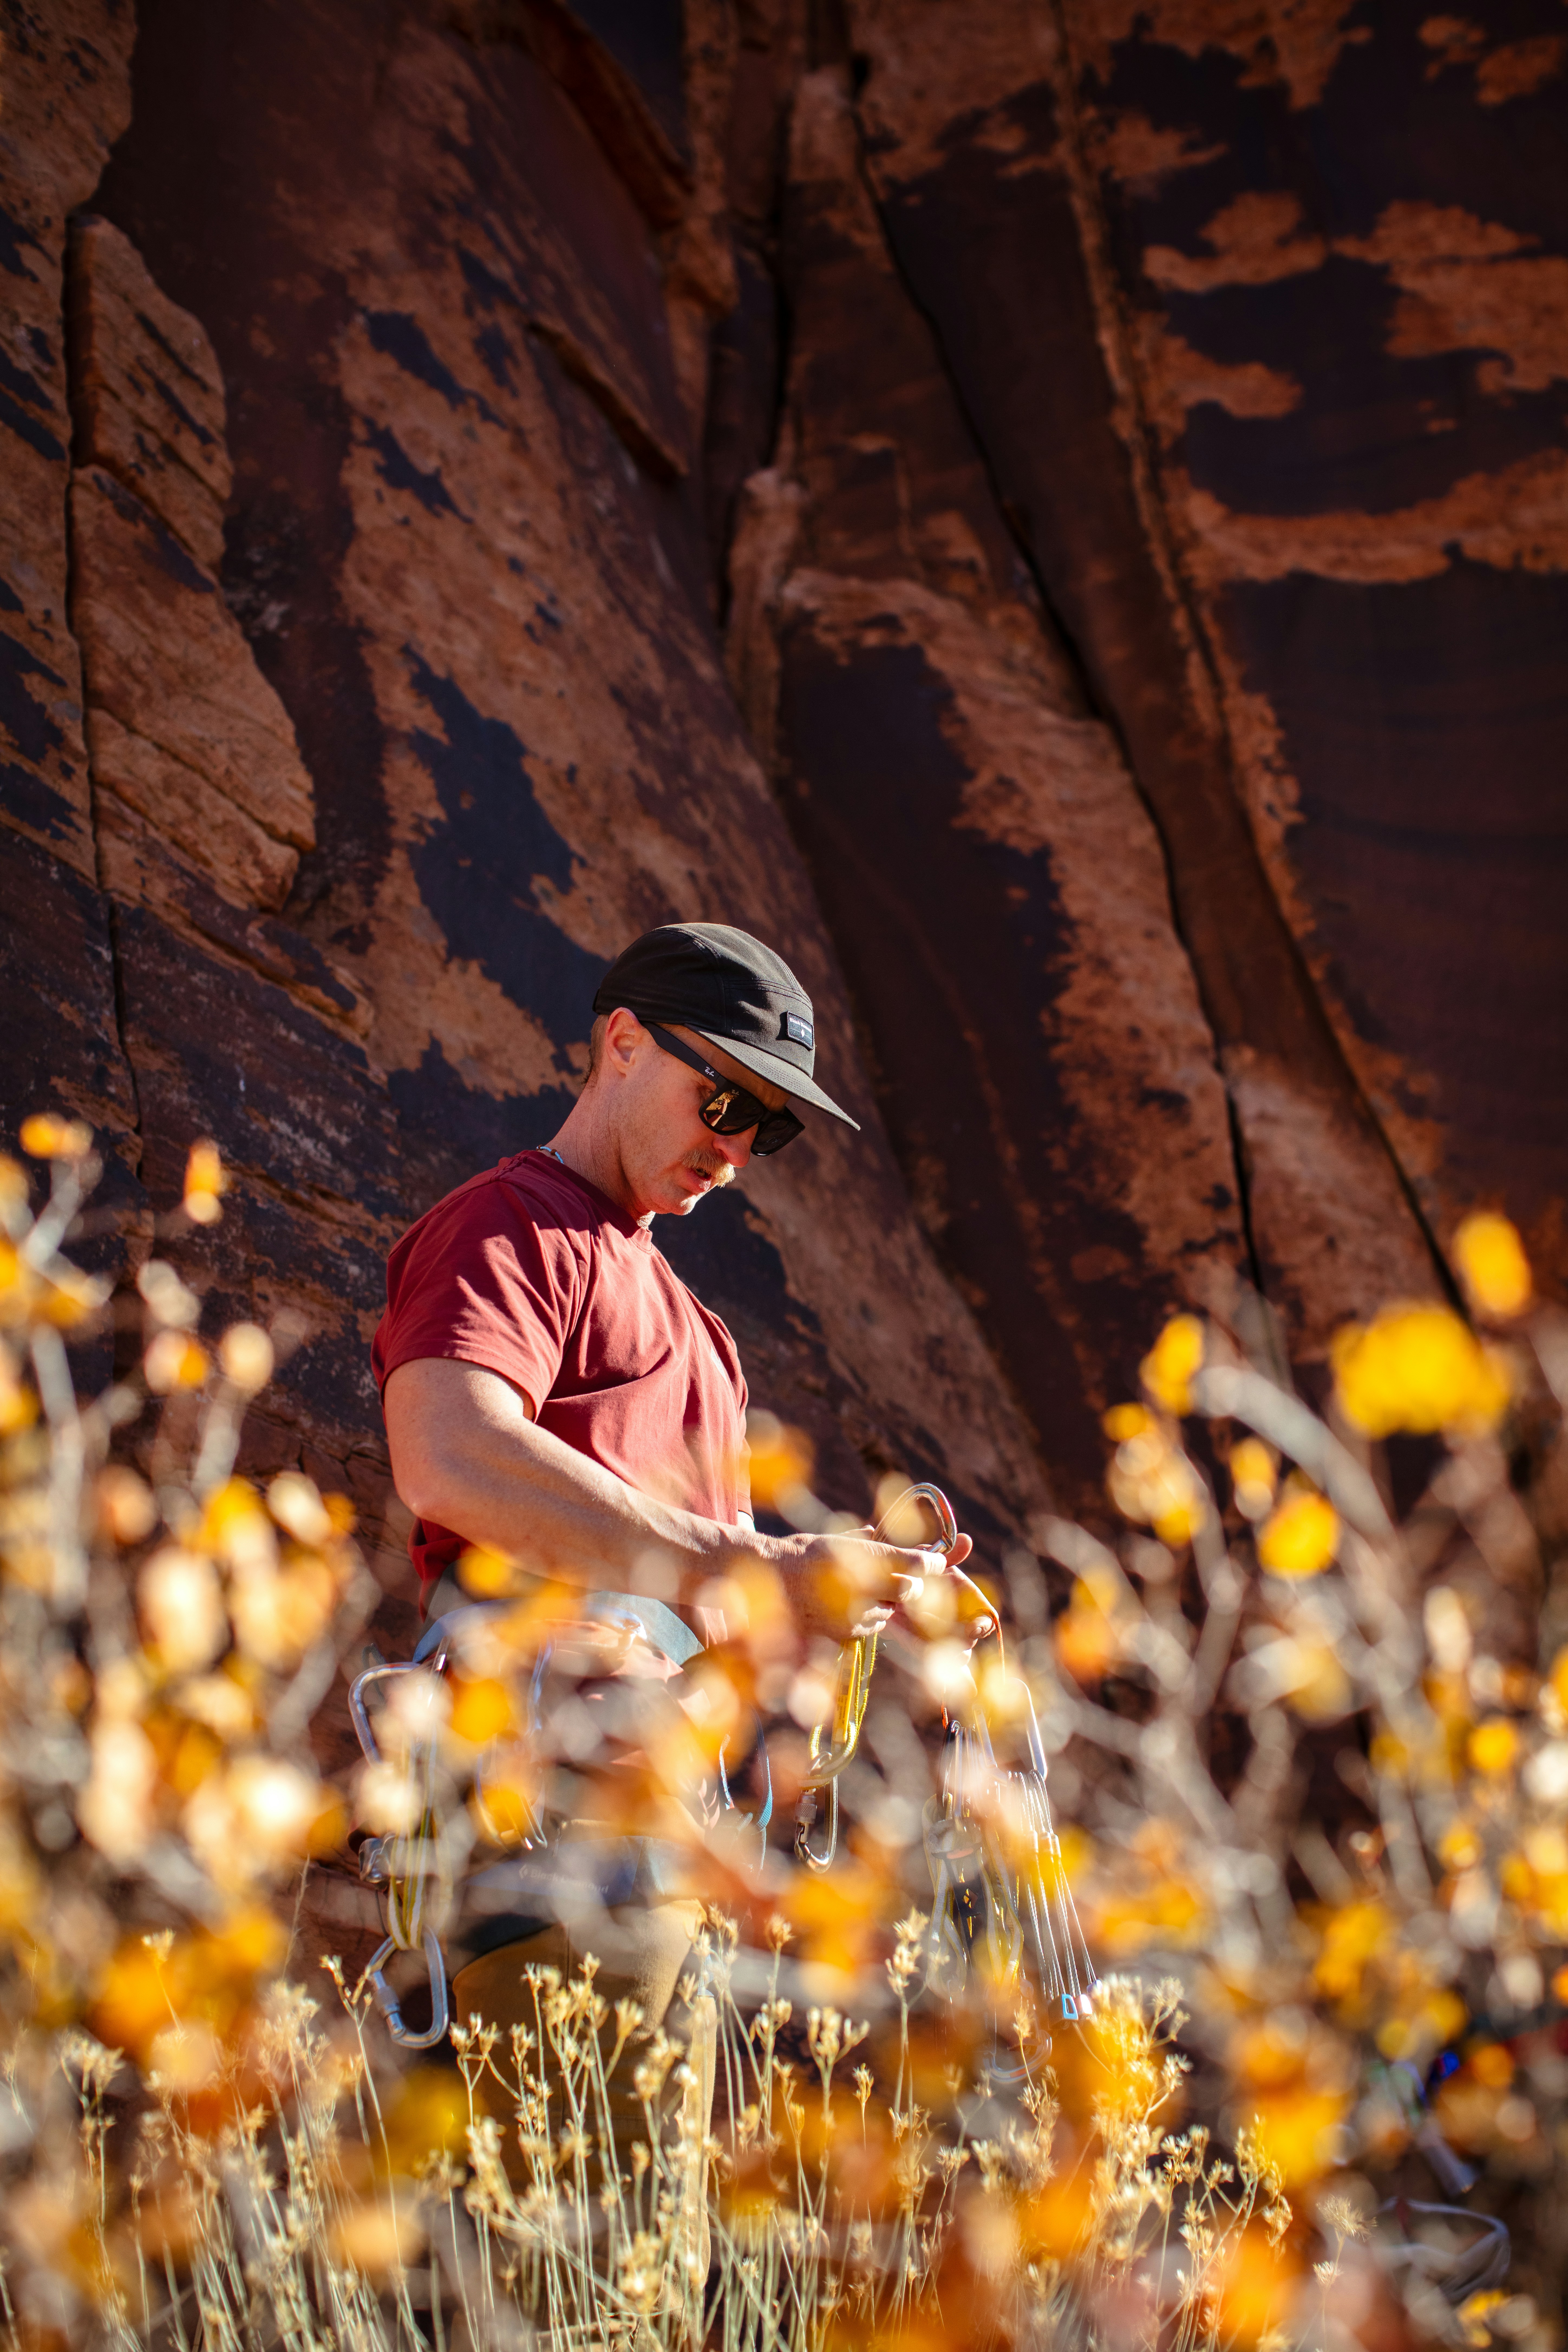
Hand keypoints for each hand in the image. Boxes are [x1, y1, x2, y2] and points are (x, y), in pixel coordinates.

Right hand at [758, 1525, 972, 1643]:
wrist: (762, 1582)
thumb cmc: (795, 1555)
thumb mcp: (828, 1538)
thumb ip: (860, 1540)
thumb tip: (877, 1532)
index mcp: (862, 1557)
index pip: (912, 1562)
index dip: (929, 1561)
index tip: (935, 1560)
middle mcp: (863, 1586)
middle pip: (909, 1590)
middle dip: (910, 1584)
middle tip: (905, 1578)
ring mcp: (855, 1614)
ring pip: (889, 1610)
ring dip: (886, 1602)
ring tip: (864, 1591)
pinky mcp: (846, 1634)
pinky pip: (870, 1626)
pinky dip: (867, 1618)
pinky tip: (850, 1608)